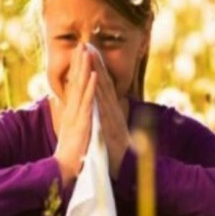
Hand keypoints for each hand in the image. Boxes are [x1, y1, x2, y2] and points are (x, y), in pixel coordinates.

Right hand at [53, 44, 97, 186]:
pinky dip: (91, 88)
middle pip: (76, 82)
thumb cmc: (71, 154)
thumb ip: (76, 122)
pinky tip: (95, 75)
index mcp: (72, 113)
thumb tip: (75, 114)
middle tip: (82, 44)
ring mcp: (77, 116)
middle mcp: (73, 111)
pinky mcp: (82, 123)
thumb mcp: (74, 134)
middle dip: (79, 63)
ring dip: (84, 69)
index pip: (74, 87)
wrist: (64, 171)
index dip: (77, 70)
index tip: (80, 54)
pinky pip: (88, 102)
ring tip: (87, 52)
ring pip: (81, 88)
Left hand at [91, 50, 130, 179]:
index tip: (90, 51)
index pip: (103, 86)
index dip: (97, 68)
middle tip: (88, 44)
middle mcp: (113, 111)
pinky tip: (94, 82)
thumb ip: (116, 114)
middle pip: (103, 84)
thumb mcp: (114, 130)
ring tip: (90, 56)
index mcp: (111, 111)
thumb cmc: (118, 152)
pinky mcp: (111, 128)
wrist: (126, 171)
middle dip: (96, 64)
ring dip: (97, 73)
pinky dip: (99, 95)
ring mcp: (112, 118)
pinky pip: (103, 108)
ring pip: (103, 92)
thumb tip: (121, 101)